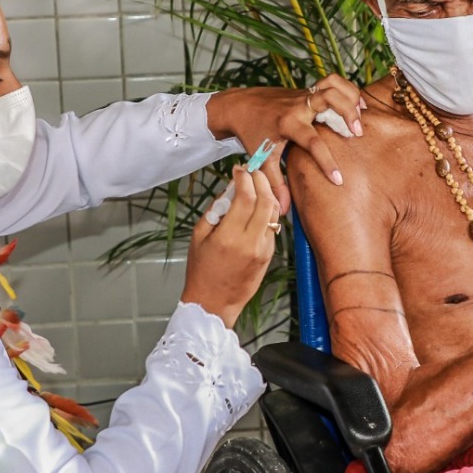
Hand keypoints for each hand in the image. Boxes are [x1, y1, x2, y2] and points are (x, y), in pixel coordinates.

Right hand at [182, 167, 278, 327]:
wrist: (213, 302)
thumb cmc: (201, 270)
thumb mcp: (198, 236)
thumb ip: (215, 210)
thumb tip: (230, 189)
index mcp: (228, 236)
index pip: (245, 196)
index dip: (244, 178)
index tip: (239, 170)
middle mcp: (249, 242)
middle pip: (265, 200)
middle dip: (261, 180)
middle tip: (253, 172)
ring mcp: (263, 249)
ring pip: (273, 213)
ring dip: (268, 194)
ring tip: (257, 186)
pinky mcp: (269, 255)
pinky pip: (272, 227)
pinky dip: (267, 213)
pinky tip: (258, 208)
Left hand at [205, 75, 364, 213]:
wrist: (240, 106)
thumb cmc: (253, 134)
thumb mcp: (261, 160)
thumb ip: (274, 183)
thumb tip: (283, 209)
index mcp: (287, 124)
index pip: (312, 142)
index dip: (326, 162)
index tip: (338, 179)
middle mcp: (297, 106)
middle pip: (328, 98)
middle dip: (347, 113)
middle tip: (357, 133)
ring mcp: (304, 95)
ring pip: (333, 85)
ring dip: (351, 97)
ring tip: (362, 115)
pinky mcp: (308, 91)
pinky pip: (332, 83)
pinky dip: (347, 90)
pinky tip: (356, 106)